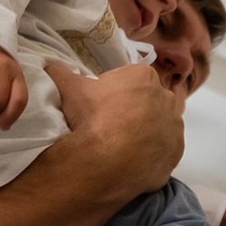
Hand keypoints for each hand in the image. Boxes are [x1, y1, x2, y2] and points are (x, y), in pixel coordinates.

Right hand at [49, 62, 183, 198]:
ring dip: (145, 134)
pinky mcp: (177, 154)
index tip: (101, 107)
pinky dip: (152, 155)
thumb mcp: (70, 89)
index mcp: (144, 76)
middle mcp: (167, 98)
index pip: (131, 80)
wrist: (105, 162)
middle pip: (148, 103)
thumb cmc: (91, 118)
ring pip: (159, 127)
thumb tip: (49, 63)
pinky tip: (133, 161)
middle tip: (110, 127)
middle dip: (134, 112)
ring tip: (121, 147)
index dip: (114, 93)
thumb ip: (60, 71)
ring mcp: (175, 127)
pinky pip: (164, 152)